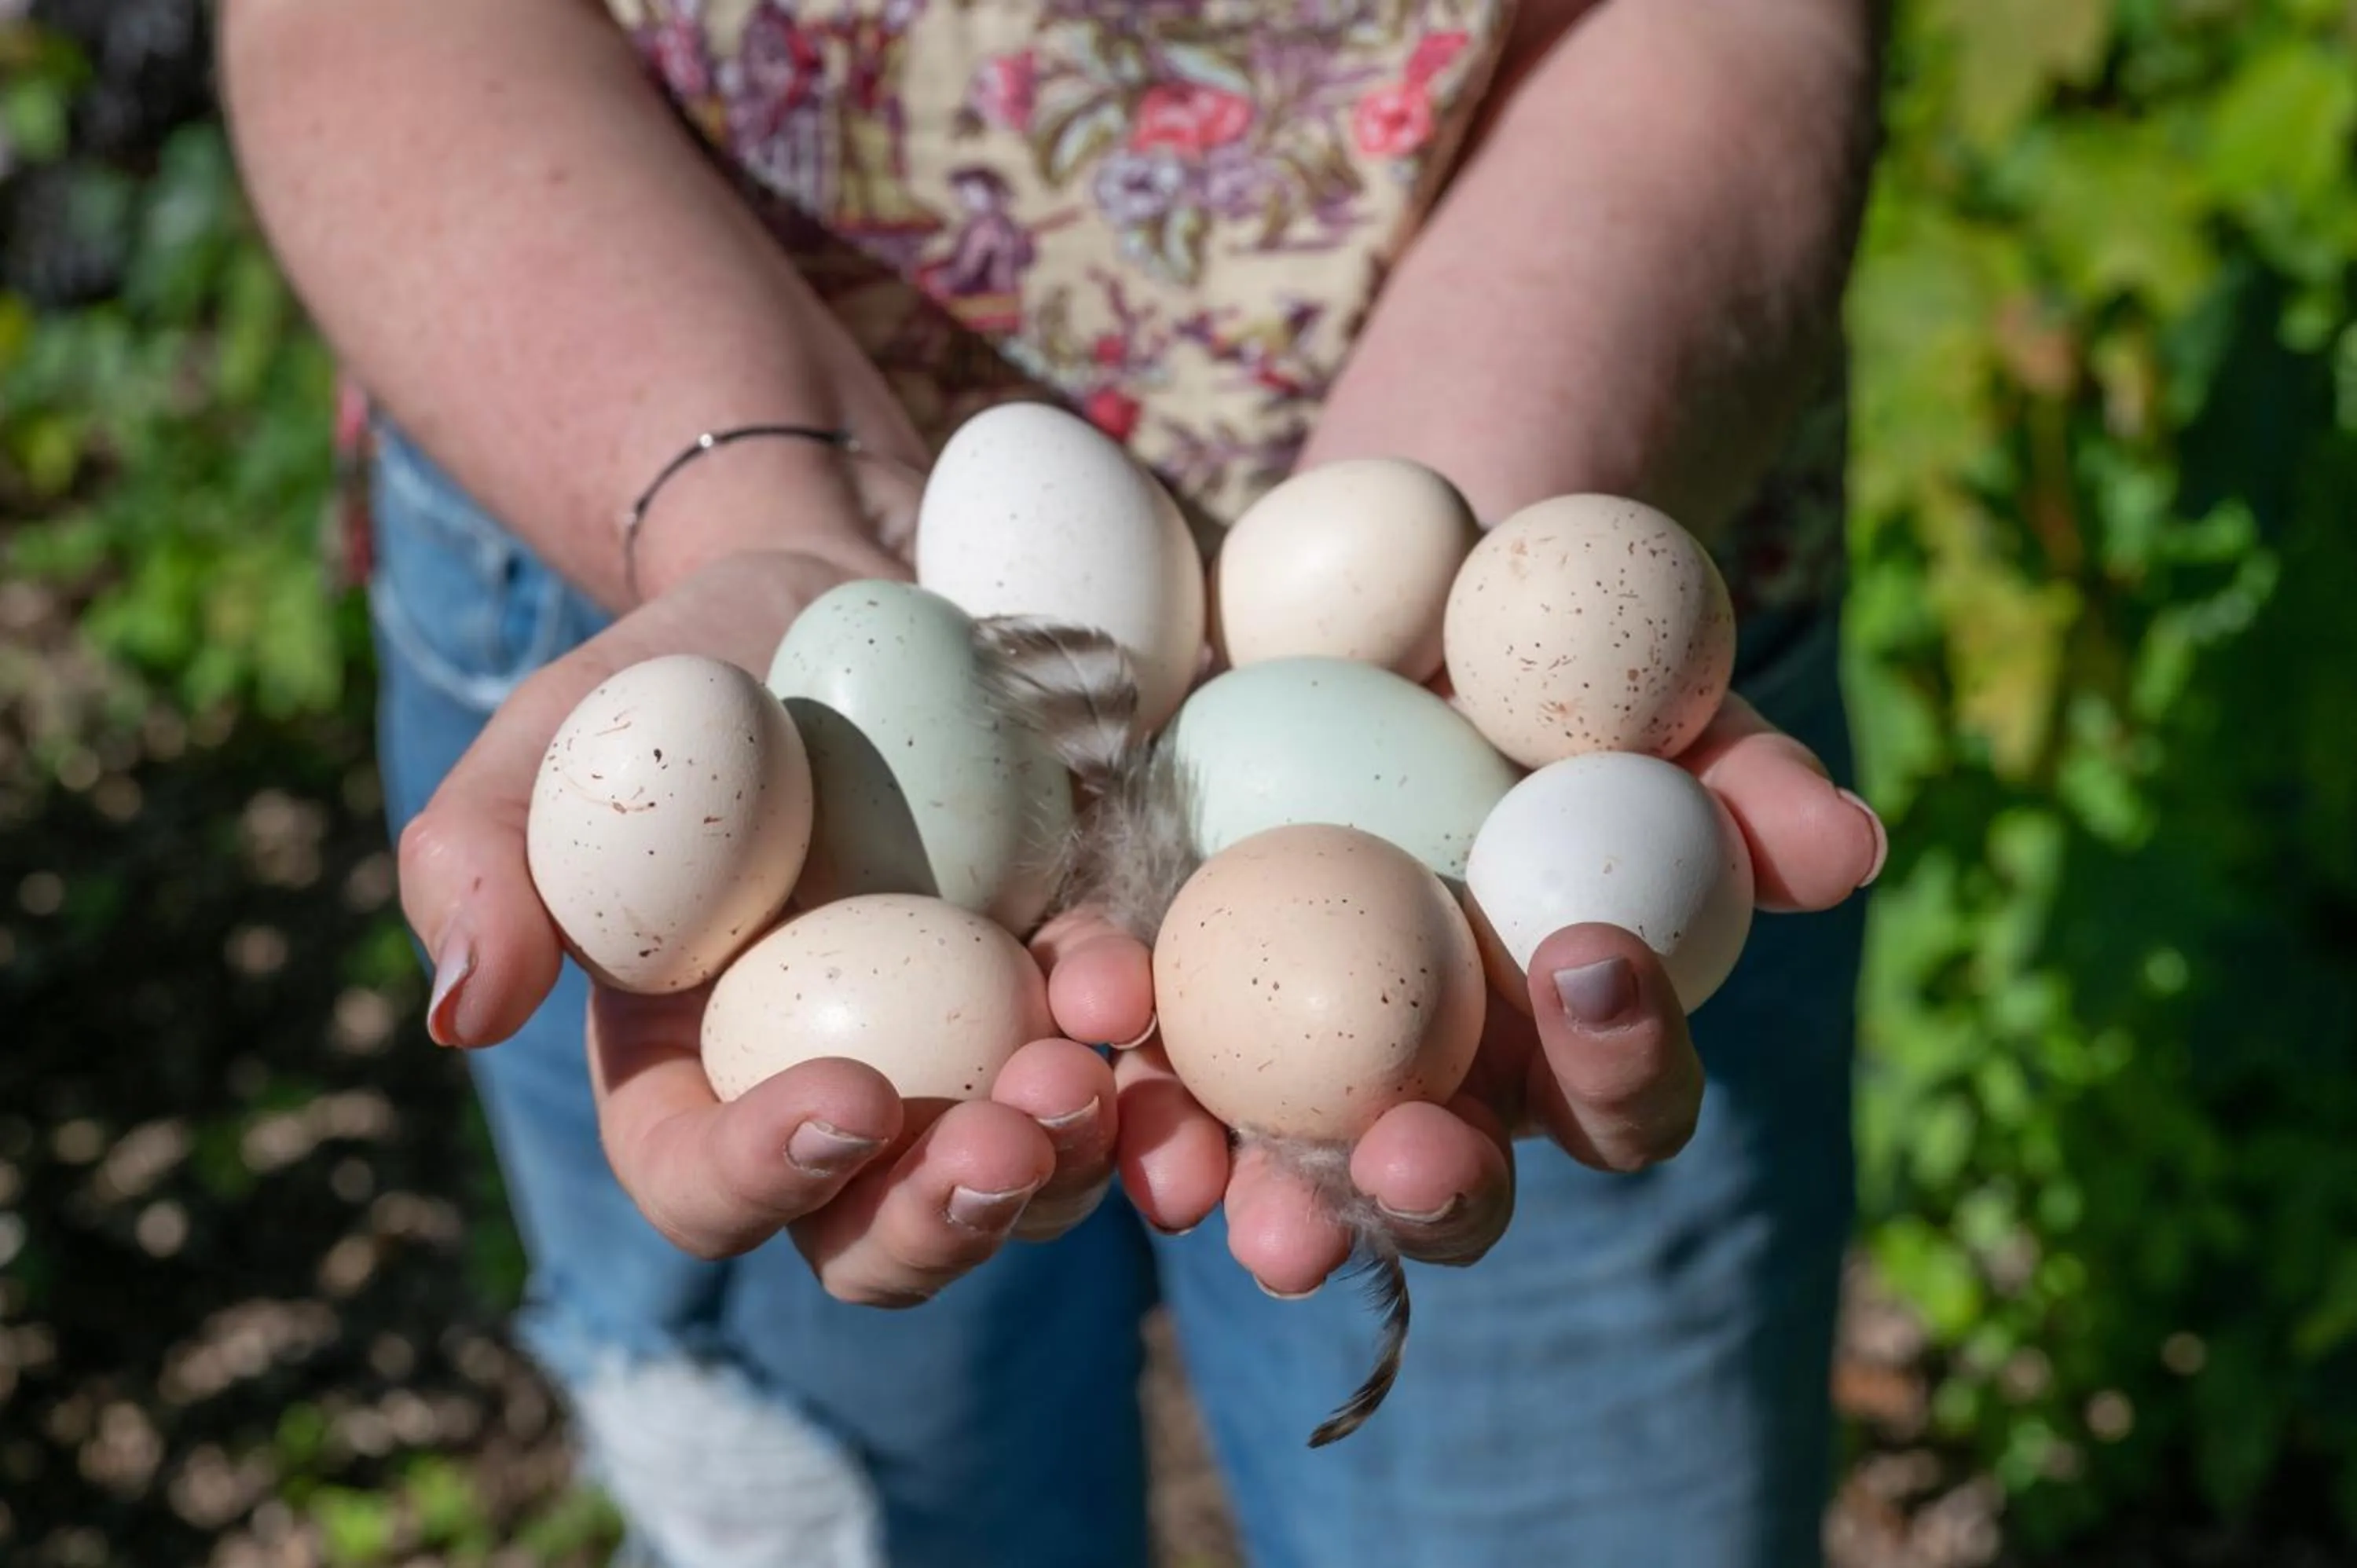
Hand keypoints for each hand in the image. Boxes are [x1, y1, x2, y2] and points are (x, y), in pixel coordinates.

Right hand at [396, 499, 1124, 1304]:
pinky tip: (1142, 990)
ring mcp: (969, 1058)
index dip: (768, 1176)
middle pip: (879, 1237)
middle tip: (1004, 1142)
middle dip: (943, 1217)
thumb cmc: (679, 678)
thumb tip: (460, 1014)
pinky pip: (1129, 1071)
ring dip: (1069, 1163)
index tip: (849, 1097)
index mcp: (689, 1080)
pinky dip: (1153, 1062)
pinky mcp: (1078, 994)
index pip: (705, 1188)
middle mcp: (839, 1100)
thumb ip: (481, 862)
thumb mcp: (557, 739)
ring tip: (1101, 1080)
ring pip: (1025, 1185)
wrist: (849, 598)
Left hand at [1083, 693, 1887, 1294]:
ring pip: (1270, 1171)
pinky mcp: (1159, 1008)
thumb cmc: (1539, 655)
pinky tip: (1086, 1014)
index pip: (1625, 1099)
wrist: (1364, 590)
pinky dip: (1105, 1054)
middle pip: (1445, 1193)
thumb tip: (1851, 846)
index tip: (1589, 960)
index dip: (1624, 1063)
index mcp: (1567, 1039)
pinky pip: (1130, 1061)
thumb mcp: (1648, 679)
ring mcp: (1290, 1066)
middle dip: (1426, 1197)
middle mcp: (1437, 1083)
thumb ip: (1739, 765)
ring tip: (1200, 1167)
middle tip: (1407, 1152)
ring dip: (1240, 1185)